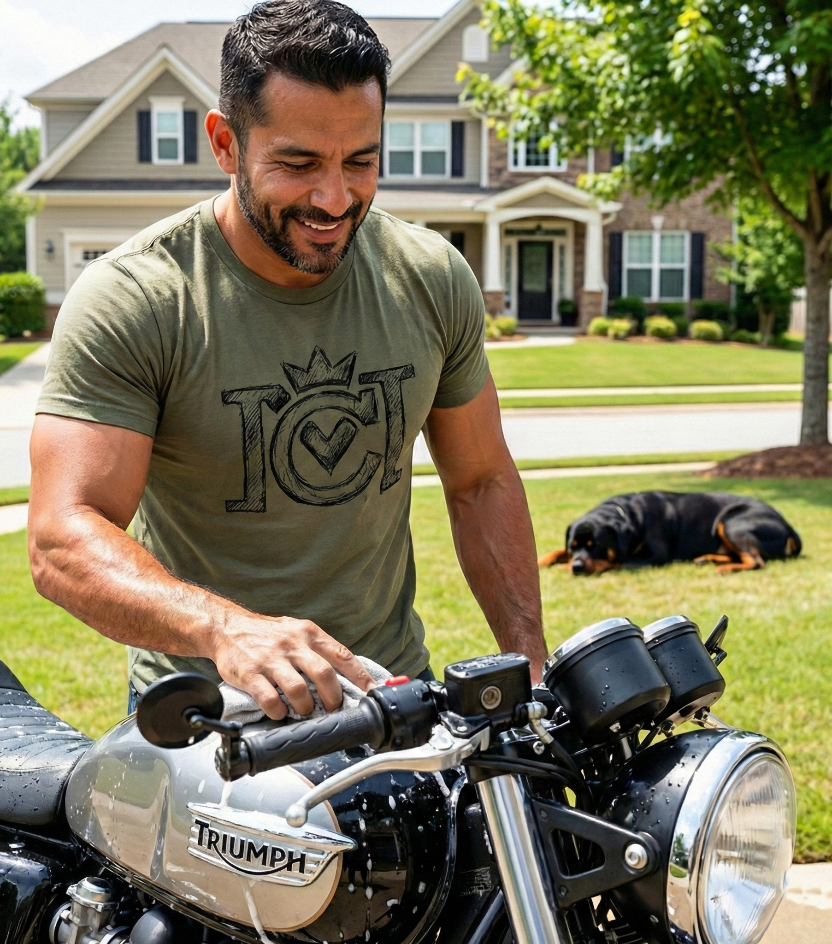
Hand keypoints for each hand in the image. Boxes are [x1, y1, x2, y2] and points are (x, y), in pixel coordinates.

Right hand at [211, 614, 375, 719]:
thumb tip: (346, 672)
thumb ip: (318, 649)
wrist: (225, 627)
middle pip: (324, 675)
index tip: (372, 692)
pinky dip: (279, 712)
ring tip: (304, 710)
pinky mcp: (251, 674)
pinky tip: (280, 712)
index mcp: (308, 633)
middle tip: (333, 708)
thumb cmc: (265, 633)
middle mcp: (292, 644)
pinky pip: (270, 700)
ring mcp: (271, 659)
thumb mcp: (296, 631)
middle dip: (333, 698)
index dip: (360, 676)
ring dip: (306, 707)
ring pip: (299, 691)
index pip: (342, 655)